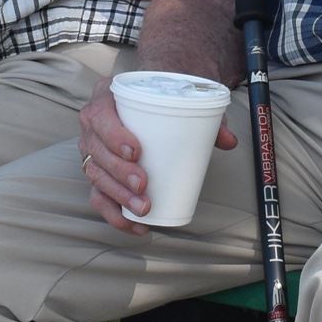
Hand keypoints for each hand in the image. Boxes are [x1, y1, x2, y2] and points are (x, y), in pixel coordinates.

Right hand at [78, 79, 237, 234]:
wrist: (155, 95)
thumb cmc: (164, 97)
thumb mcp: (183, 99)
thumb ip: (206, 115)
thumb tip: (228, 140)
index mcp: (107, 97)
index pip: (100, 116)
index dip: (113, 135)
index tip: (136, 152)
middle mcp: (93, 124)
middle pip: (97, 151)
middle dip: (119, 173)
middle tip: (143, 185)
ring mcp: (93, 150)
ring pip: (96, 176)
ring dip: (118, 197)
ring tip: (144, 208)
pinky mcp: (99, 173)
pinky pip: (99, 197)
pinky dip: (115, 215)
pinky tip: (136, 225)